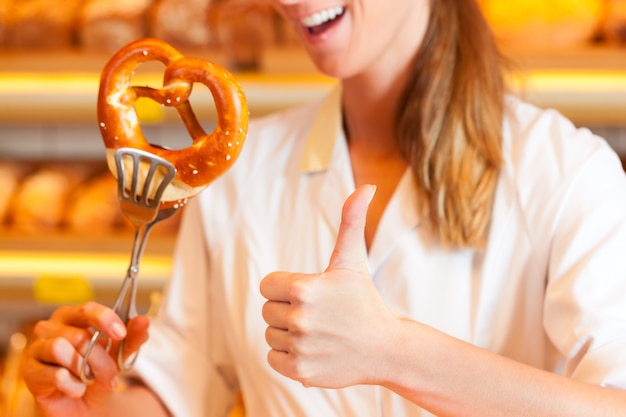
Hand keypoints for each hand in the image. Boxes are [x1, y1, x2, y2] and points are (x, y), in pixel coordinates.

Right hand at [23, 302, 148, 416]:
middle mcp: (50, 328)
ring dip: (84, 371)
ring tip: (90, 381)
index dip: (105, 319)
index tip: (121, 334)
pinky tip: (76, 389)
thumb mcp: (119, 356)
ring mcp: (36, 349)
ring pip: (61, 349)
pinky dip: (73, 386)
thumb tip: (143, 321)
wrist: (82, 407)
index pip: (87, 308)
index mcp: (73, 316)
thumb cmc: (97, 373)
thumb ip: (132, 339)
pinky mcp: (29, 372)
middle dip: (101, 359)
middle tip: (113, 376)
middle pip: (78, 335)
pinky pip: (55, 375)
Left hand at [260, 184, 401, 387]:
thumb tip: (366, 187)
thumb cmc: (365, 301)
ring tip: (318, 332)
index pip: (268, 286)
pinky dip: (288, 357)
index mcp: (304, 289)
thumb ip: (351, 221)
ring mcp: (299, 347)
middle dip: (288, 311)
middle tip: (318, 315)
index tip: (308, 294)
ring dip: (288, 334)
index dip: (285, 288)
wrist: (386, 348)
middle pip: (268, 311)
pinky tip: (313, 350)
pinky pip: (273, 359)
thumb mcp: (353, 260)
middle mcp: (299, 318)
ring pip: (270, 335)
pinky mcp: (300, 371)